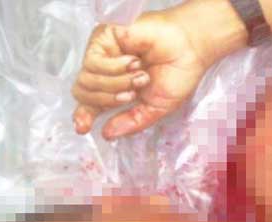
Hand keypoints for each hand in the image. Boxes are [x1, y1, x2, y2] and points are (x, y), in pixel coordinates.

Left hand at [72, 9, 210, 138]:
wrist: (188, 49)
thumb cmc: (177, 75)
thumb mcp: (156, 108)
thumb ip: (132, 122)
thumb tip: (106, 134)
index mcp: (117, 90)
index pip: (90, 104)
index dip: (83, 116)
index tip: (83, 128)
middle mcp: (105, 72)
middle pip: (83, 93)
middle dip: (107, 100)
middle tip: (131, 96)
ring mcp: (102, 53)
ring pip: (87, 79)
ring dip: (117, 83)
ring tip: (141, 76)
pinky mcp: (103, 38)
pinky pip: (93, 62)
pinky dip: (115, 68)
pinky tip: (134, 61)